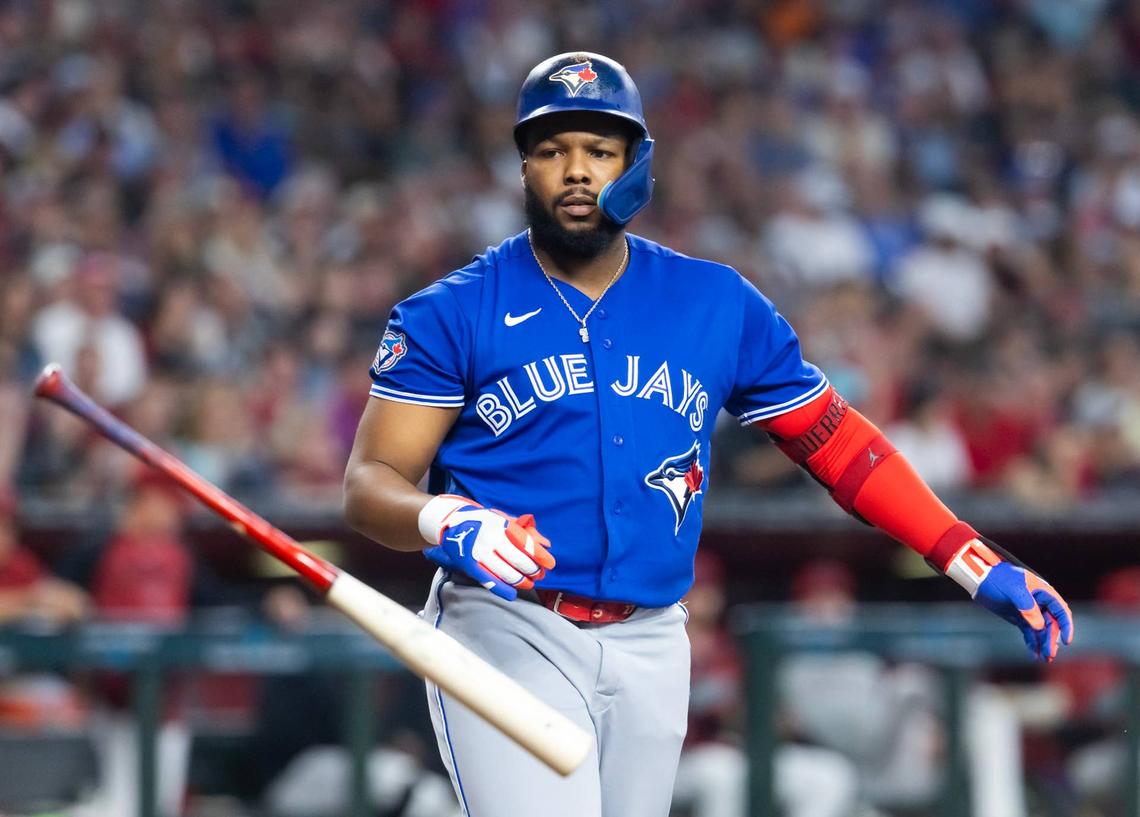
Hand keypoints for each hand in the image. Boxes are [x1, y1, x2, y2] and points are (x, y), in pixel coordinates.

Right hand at [423, 502, 553, 600]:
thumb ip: (525, 531)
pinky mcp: (469, 564)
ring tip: (529, 583)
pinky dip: (502, 589)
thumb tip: (546, 544)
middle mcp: (490, 538)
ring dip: (521, 581)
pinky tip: (512, 593)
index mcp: (501, 525)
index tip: (550, 564)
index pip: (526, 543)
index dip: (540, 556)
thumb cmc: (484, 521)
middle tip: (538, 574)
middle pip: (518, 560)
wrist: (451, 522)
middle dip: (533, 570)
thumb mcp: (503, 519)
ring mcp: (479, 552)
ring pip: (506, 572)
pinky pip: (489, 580)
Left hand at [948, 539, 1073, 661]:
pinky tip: (1033, 655)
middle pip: (1051, 624)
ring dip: (1043, 644)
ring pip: (1041, 631)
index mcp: (1043, 592)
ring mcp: (1029, 611)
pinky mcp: (1019, 618)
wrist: (979, 578)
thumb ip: (1028, 606)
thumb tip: (1039, 626)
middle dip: (1051, 640)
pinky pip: (1029, 632)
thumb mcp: (1014, 589)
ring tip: (1044, 659)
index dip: (1066, 626)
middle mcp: (1039, 603)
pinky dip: (1032, 643)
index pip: (1060, 611)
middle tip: (1049, 654)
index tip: (1066, 641)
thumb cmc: (998, 578)